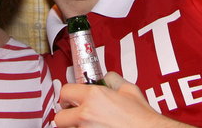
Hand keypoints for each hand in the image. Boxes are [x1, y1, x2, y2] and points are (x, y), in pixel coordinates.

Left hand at [55, 72, 189, 126]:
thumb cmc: (141, 118)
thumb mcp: (129, 89)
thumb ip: (113, 80)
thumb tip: (106, 78)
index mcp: (94, 97)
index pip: (65, 92)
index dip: (68, 95)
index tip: (71, 99)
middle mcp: (86, 115)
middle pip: (59, 117)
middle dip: (66, 116)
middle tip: (74, 115)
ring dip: (74, 127)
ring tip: (86, 124)